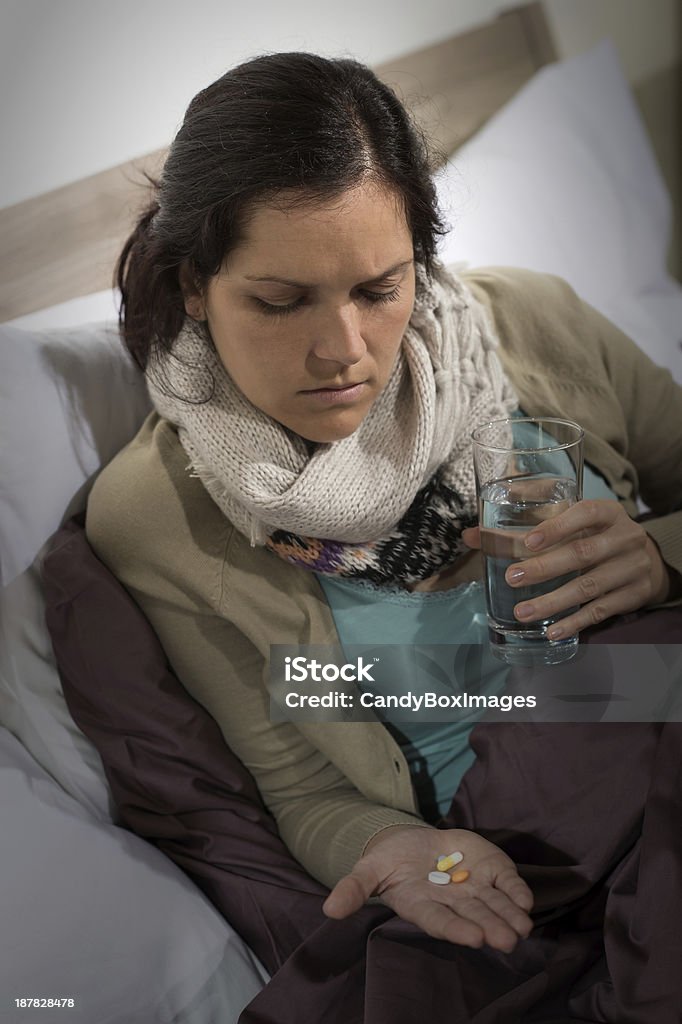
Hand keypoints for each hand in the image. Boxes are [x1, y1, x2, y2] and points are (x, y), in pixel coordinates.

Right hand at [322, 825, 533, 952]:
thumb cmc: (389, 862)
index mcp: (423, 906)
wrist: (413, 844)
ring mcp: (473, 887)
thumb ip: (353, 889)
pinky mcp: (489, 868)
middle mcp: (452, 902)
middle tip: (506, 940)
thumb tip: (329, 909)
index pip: (440, 922)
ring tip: (523, 927)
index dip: (456, 930)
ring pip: (495, 905)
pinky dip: (516, 891)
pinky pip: (506, 883)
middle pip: (474, 917)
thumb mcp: (368, 870)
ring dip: (510, 916)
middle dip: (491, 928)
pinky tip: (526, 900)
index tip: (473, 939)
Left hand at [462, 500, 671, 637]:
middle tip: (512, 578)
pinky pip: (601, 611)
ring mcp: (632, 567)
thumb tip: (470, 535)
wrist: (647, 558)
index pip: (584, 513)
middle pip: (582, 553)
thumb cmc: (595, 535)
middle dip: (545, 567)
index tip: (529, 541)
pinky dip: (575, 622)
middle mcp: (625, 537)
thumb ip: (524, 524)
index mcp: (607, 512)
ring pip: (589, 586)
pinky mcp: (635, 595)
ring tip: (522, 612)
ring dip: (553, 601)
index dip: (557, 526)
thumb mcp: (572, 520)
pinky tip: (552, 630)